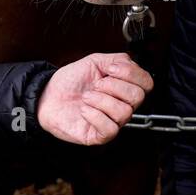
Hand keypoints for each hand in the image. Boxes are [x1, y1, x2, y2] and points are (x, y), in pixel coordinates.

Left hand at [37, 52, 153, 145]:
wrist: (48, 95)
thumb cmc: (70, 81)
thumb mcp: (95, 61)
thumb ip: (117, 59)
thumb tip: (130, 66)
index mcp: (124, 87)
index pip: (147, 83)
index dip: (132, 74)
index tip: (110, 69)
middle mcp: (122, 105)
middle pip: (137, 97)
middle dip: (114, 86)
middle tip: (97, 85)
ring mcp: (113, 121)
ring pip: (124, 112)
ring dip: (100, 100)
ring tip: (87, 97)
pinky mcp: (101, 135)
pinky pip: (110, 128)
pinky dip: (94, 115)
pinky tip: (84, 110)